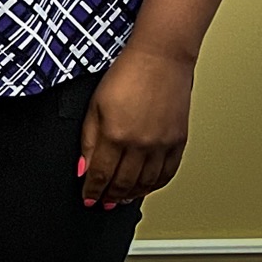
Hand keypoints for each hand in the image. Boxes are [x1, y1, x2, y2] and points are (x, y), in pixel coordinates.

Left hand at [80, 47, 193, 207]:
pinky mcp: (179, 142)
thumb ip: (88, 140)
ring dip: (131, 194)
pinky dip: (155, 185)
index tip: (88, 198)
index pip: (101, 174)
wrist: (159, 59)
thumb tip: (83, 168)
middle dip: (110, 196)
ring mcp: (162, 145)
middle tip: (102, 202)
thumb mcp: (94, 105)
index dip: (93, 190)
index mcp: (115, 134)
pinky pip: (167, 174)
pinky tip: (146, 187)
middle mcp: (141, 144)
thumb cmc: (125, 74)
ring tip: (120, 199)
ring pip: (146, 183)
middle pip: (124, 183)